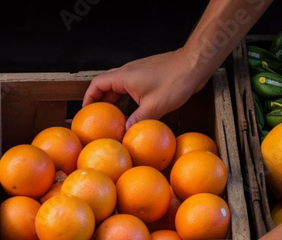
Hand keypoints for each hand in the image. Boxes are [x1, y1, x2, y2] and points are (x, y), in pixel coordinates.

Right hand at [83, 49, 204, 127]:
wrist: (195, 63)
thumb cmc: (175, 81)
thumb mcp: (154, 107)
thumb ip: (137, 120)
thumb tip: (125, 133)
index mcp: (124, 77)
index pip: (97, 85)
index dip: (88, 98)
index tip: (86, 112)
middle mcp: (128, 72)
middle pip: (106, 85)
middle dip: (100, 102)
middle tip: (98, 118)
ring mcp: (138, 72)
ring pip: (119, 86)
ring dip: (114, 101)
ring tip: (113, 118)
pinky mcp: (148, 75)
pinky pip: (131, 87)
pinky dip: (127, 98)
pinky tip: (133, 111)